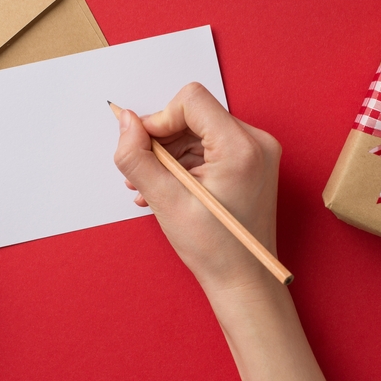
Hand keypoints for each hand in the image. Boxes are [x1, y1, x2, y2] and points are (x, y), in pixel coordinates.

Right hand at [113, 83, 281, 295]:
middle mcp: (256, 141)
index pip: (191, 100)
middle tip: (141, 173)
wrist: (244, 280)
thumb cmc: (215, 248)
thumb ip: (137, 156)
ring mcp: (257, 152)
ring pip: (199, 130)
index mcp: (241, 146)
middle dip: (162, 141)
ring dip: (170, 154)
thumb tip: (124, 121)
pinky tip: (167, 188)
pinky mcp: (252, 162)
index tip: (144, 149)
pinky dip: (186, 163)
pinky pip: (210, 146)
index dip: (159, 120)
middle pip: (194, 114)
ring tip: (150, 187)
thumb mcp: (165, 200)